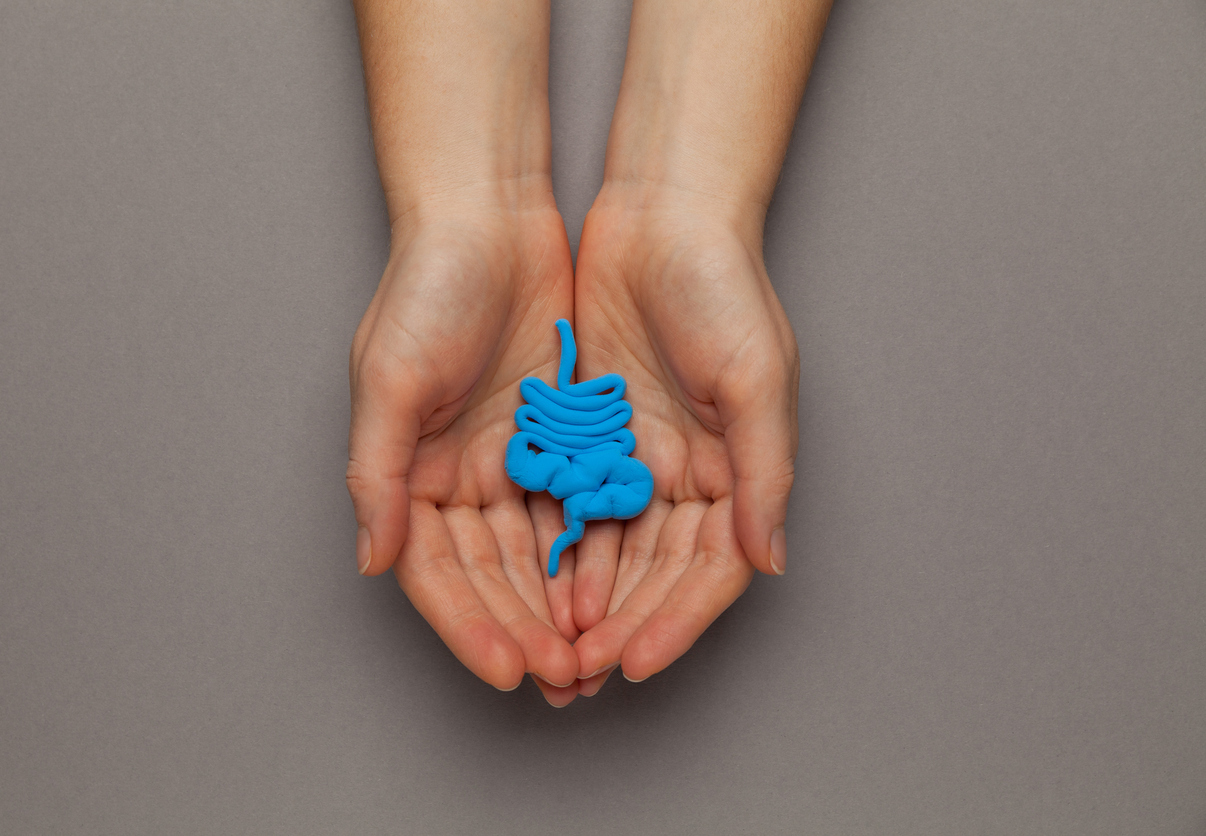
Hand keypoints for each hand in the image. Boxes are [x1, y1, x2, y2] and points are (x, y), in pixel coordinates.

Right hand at [346, 202, 585, 704]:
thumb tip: (373, 561)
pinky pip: (582, 503)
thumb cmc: (426, 285)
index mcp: (412, 474)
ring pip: (541, 552)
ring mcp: (514, 458)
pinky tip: (619, 585)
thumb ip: (377, 472)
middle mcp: (461, 476)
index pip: (439, 572)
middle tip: (566, 678)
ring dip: (564, 604)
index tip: (509, 668)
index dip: (470, 625)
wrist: (488, 214)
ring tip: (596, 651)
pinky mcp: (561, 434)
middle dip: (526, 629)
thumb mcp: (388, 377)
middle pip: (494, 576)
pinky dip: (597, 547)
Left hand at [567, 187, 799, 691]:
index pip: (709, 569)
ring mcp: (635, 453)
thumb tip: (768, 561)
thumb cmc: (724, 285)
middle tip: (580, 671)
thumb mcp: (756, 377)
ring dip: (582, 597)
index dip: (677, 620)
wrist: (663, 213)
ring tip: (551, 644)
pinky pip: (568, 498)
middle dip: (622, 623)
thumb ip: (763, 472)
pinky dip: (553, 541)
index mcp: (735, 469)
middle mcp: (687, 472)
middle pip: (655, 571)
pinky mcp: (588, 429)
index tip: (638, 661)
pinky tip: (530, 576)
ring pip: (609, 547)